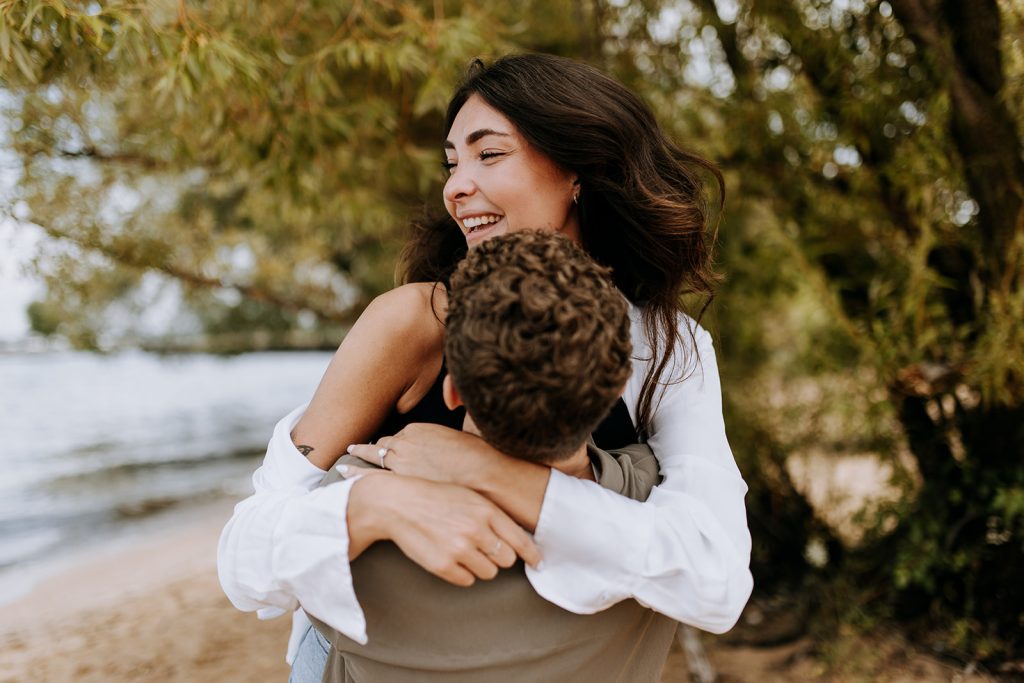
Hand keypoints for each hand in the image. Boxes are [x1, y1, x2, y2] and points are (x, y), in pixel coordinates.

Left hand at [347, 423, 509, 487]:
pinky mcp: (400, 481)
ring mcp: (400, 463)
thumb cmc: (481, 455)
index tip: (388, 443)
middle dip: (374, 448)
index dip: (394, 441)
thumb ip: (457, 407)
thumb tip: (452, 396)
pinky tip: (344, 472)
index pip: (399, 434)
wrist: (485, 477)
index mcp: (419, 428)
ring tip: (347, 458)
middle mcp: (405, 442)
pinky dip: (355, 473)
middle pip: (384, 444)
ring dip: (361, 457)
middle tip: (358, 448)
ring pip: (375, 458)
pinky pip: (370, 476)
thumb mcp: (469, 423)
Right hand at [347, 473, 540, 586]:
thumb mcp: (469, 496)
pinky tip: (450, 557)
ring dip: (480, 566)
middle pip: (507, 560)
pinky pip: (467, 581)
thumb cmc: (436, 498)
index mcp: (485, 511)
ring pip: (488, 573)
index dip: (532, 555)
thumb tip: (519, 540)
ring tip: (463, 550)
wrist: (398, 504)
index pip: (520, 540)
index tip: (538, 563)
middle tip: (485, 549)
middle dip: (499, 557)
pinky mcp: (443, 566)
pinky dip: (462, 573)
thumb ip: (493, 516)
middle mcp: (475, 530)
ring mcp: (459, 550)